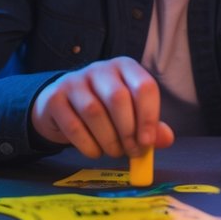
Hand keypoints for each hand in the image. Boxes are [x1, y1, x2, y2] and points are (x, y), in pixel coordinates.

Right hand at [30, 57, 174, 158]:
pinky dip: (88, 145)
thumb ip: (149, 125)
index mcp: (125, 67)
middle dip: (128, 131)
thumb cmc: (104, 109)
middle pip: (118, 98)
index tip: (147, 143)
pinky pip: (73, 126)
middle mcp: (100, 69)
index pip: (144, 86)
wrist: (61, 107)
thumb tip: (166, 139)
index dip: (149, 117)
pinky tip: (95, 152)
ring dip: (108, 140)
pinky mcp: (54, 98)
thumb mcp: (130, 113)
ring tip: (115, 152)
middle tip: (132, 152)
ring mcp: (74, 81)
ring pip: (94, 112)